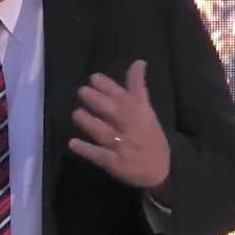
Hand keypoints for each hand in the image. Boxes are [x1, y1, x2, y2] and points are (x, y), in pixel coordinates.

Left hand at [69, 60, 169, 190]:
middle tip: (82, 92)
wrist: (161, 172)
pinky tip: (73, 143)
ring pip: (104, 132)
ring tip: (76, 114)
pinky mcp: (115, 164)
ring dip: (89, 122)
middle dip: (97, 100)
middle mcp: (131, 128)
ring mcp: (122, 146)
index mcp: (139, 113)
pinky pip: (99, 155)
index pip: (124, 96)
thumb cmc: (150, 137)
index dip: (108, 86)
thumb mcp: (148, 111)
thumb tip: (138, 62)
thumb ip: (138, 88)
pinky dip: (86, 150)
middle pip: (113, 112)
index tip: (94, 78)